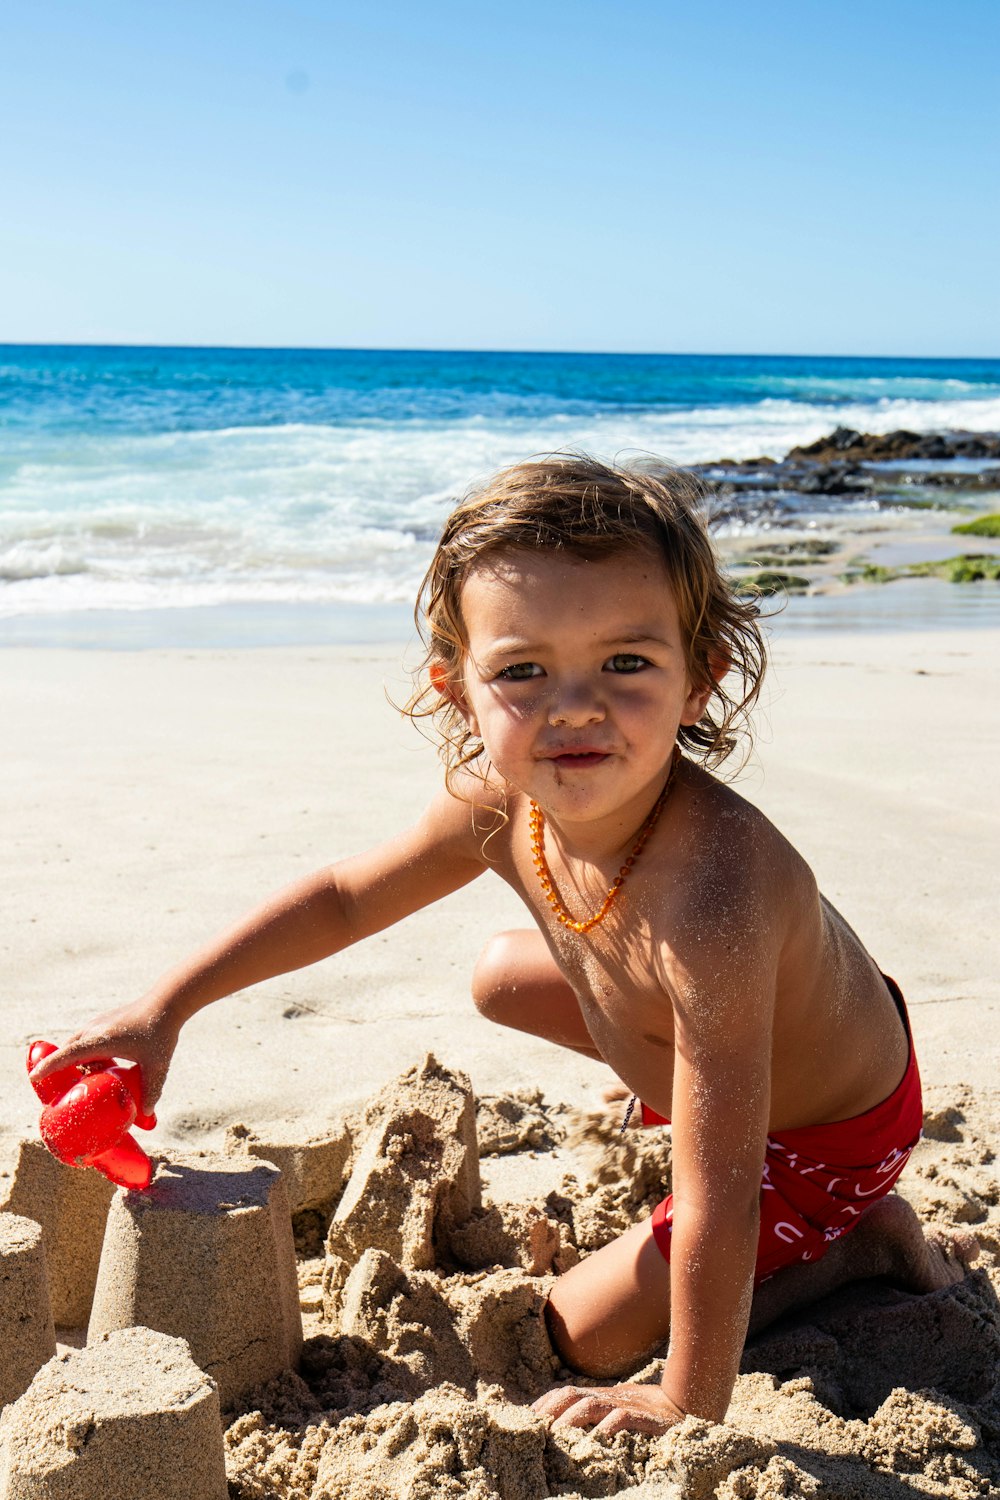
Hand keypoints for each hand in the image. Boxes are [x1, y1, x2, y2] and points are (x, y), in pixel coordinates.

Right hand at [28, 996, 178, 1115]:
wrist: (166, 1002)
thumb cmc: (161, 1032)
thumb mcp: (158, 1065)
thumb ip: (152, 1090)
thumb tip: (146, 1114)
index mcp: (101, 1040)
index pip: (68, 1054)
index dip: (50, 1066)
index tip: (34, 1077)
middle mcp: (94, 1030)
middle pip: (68, 1052)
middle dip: (62, 1069)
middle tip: (68, 1090)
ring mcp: (97, 1024)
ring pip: (77, 1045)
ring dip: (77, 1061)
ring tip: (89, 1079)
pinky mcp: (103, 1022)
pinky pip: (85, 1039)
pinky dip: (85, 1052)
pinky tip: (101, 1065)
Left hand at [531, 1381, 685, 1437]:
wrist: (686, 1406)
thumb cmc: (649, 1413)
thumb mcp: (619, 1411)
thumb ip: (597, 1414)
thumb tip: (567, 1424)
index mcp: (601, 1397)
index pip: (566, 1393)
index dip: (546, 1403)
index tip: (528, 1417)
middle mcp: (610, 1398)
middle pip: (572, 1394)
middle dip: (551, 1409)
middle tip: (535, 1426)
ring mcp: (626, 1405)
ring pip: (591, 1405)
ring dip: (571, 1418)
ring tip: (556, 1434)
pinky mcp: (645, 1417)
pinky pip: (624, 1418)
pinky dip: (609, 1426)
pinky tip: (598, 1438)